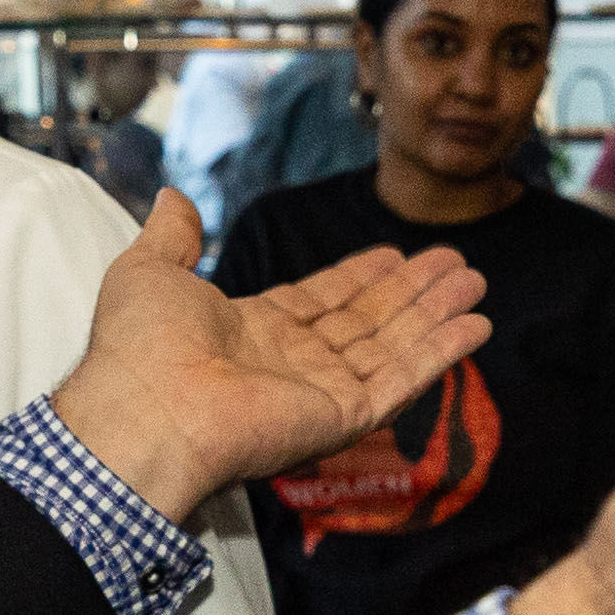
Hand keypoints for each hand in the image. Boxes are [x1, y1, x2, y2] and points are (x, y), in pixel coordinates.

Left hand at [49, 190, 489, 520]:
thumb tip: (173, 196)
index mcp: (249, 332)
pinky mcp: (341, 418)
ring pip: (391, 346)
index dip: (358, 278)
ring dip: (435, 314)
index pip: (318, 302)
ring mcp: (318, 394)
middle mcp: (290, 365)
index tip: (394, 254)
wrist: (146, 408)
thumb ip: (172, 236)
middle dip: (411, 292)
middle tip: (454, 262)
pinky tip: (472, 324)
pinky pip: (399, 381)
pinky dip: (439, 353)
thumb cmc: (140, 346)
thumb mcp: (149, 270)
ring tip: (473, 281)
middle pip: (365, 322)